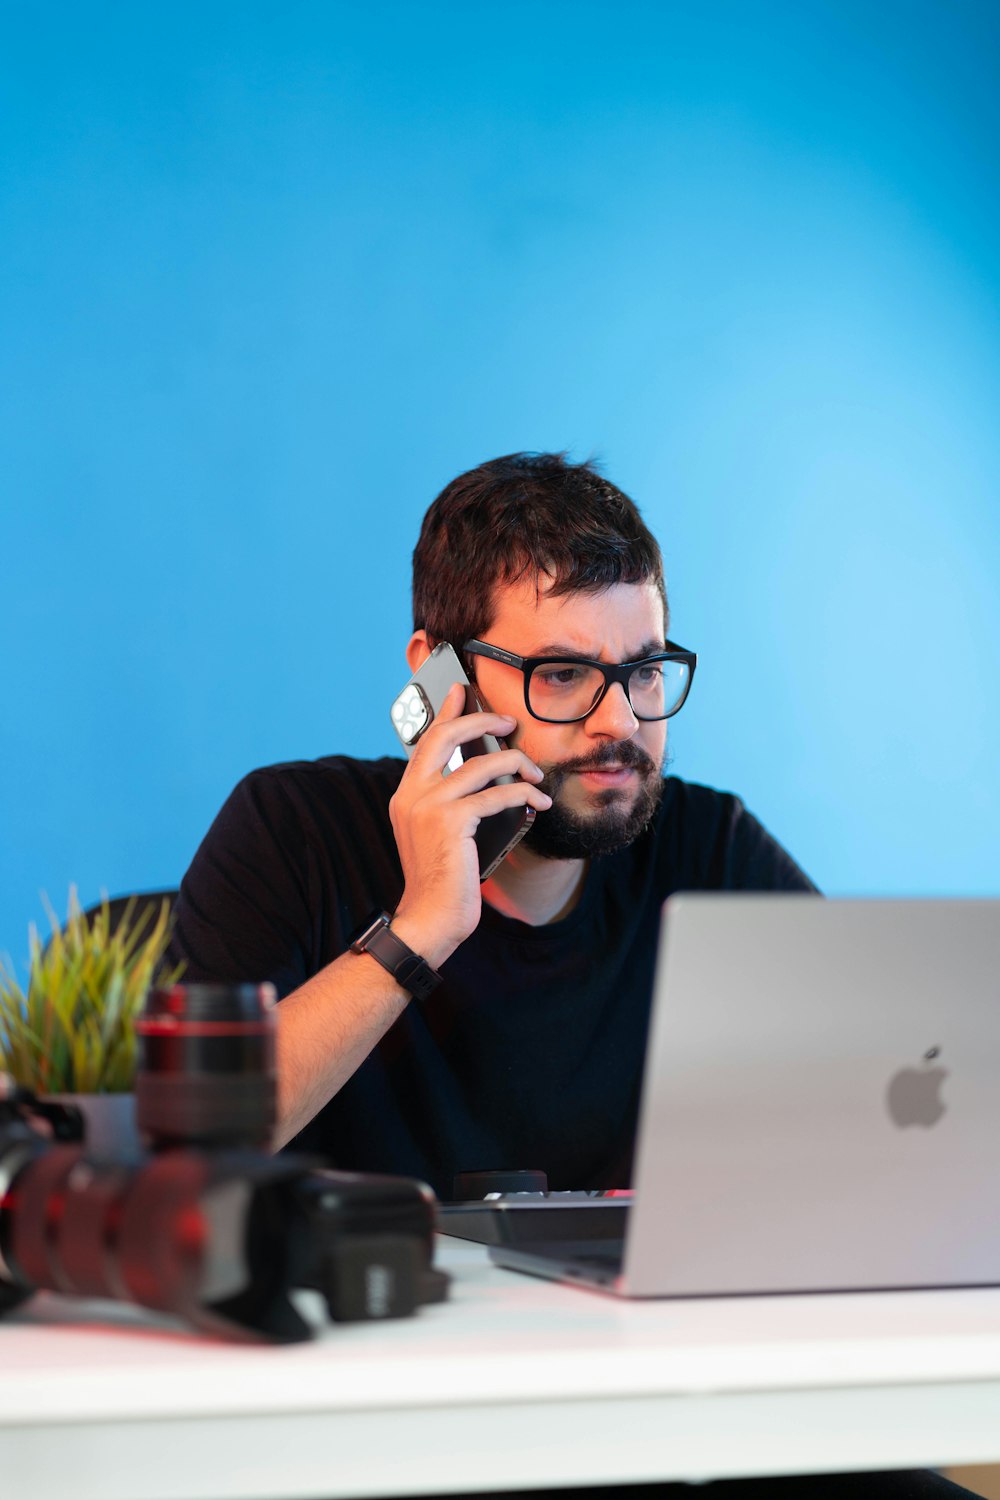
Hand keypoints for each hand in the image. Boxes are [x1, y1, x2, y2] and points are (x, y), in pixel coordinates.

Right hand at [389, 683, 550, 964]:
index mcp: (406, 795)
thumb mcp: (439, 834)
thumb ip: (449, 803)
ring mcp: (429, 806)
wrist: (430, 919)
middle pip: (447, 736)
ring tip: (536, 773)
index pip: (426, 741)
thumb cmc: (442, 880)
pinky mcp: (450, 822)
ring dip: (517, 764)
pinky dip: (524, 793)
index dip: (446, 712)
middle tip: (508, 722)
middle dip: (482, 721)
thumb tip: (484, 775)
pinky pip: (498, 794)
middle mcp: (412, 794)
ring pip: (481, 764)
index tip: (462, 691)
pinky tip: (539, 800)